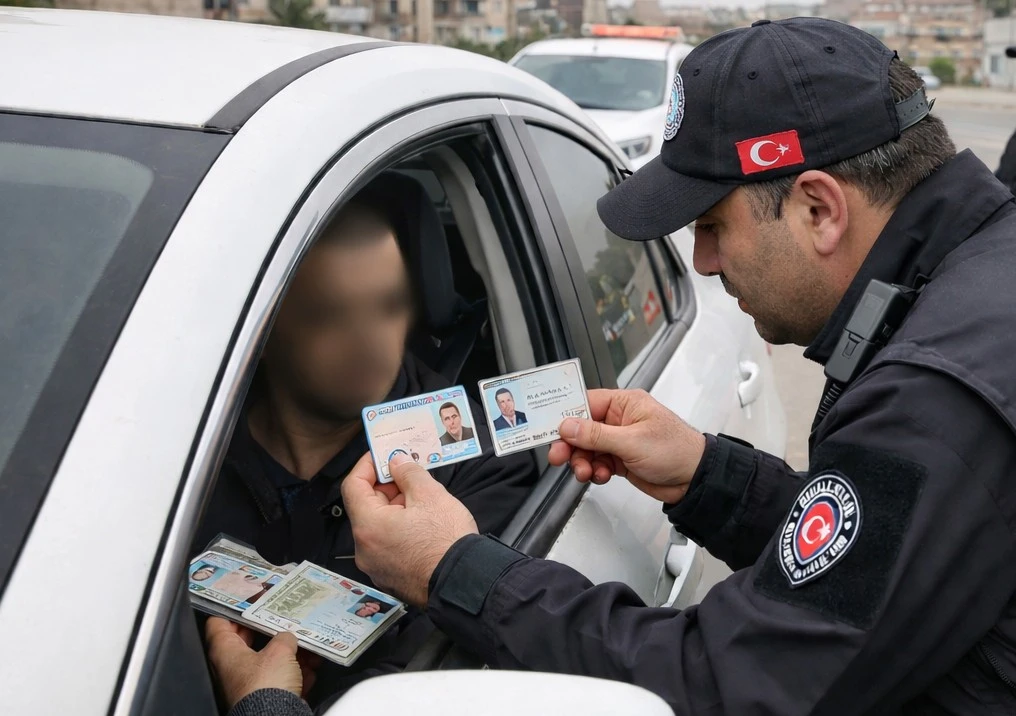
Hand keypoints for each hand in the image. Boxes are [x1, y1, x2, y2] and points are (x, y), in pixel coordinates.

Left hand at [205, 617, 308, 708]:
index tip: (247, 599)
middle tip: (284, 618)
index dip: (234, 608)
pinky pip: (282, 681)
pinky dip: (297, 674)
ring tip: (308, 646)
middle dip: (270, 630)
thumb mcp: (279, 650)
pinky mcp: (266, 698)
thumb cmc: (266, 685)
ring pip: (270, 661)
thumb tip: (288, 637)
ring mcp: (250, 685)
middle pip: (249, 641)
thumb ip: (284, 637)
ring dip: (291, 653)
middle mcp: (233, 669)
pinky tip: (311, 668)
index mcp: (226, 653)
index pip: (219, 623)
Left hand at [342, 453, 477, 606]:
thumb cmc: (447, 542)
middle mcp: (365, 549)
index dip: (367, 465)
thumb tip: (397, 463)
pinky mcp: (391, 578)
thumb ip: (408, 473)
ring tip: (423, 501)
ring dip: (395, 509)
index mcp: (368, 526)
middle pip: (366, 507)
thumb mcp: (430, 495)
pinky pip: (388, 546)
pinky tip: (423, 525)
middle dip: (387, 488)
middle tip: (409, 475)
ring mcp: (377, 567)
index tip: (383, 455)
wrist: (465, 582)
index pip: (353, 485)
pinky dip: (400, 530)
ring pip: (379, 527)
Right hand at [548, 389, 705, 503]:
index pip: (586, 403)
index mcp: (625, 404)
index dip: (566, 417)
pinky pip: (597, 462)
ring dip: (583, 461)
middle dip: (571, 444)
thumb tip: (568, 426)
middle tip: (559, 456)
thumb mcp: (632, 441)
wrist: (695, 480)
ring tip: (586, 472)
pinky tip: (601, 475)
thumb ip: (597, 434)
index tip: (551, 429)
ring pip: (588, 448)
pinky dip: (595, 471)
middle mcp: (620, 419)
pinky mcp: (621, 459)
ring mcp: (620, 440)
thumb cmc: (677, 450)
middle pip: (582, 428)